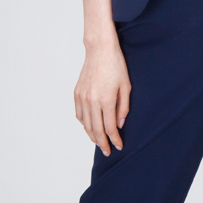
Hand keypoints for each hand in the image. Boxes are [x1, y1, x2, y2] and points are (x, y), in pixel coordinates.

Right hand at [74, 36, 130, 154]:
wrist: (100, 50)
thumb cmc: (116, 65)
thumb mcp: (126, 86)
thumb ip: (123, 107)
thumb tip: (119, 125)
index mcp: (106, 100)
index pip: (109, 128)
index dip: (114, 139)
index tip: (118, 146)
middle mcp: (92, 101)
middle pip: (96, 130)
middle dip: (102, 143)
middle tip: (107, 152)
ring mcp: (82, 97)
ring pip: (85, 124)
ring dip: (92, 136)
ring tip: (99, 142)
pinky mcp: (77, 93)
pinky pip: (79, 114)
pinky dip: (84, 124)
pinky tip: (90, 127)